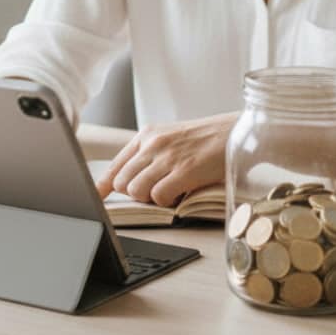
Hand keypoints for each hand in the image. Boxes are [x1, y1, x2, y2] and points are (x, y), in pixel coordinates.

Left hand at [95, 112, 237, 206]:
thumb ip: (149, 155)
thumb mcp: (172, 140)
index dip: (103, 185)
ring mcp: (167, 157)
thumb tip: (129, 180)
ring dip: (151, 198)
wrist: (238, 132)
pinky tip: (181, 193)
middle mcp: (153, 144)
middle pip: (121, 182)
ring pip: (135, 191)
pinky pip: (159, 197)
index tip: (96, 197)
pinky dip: (168, 202)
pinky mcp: (184, 170)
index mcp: (147, 135)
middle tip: (155, 191)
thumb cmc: (207, 139)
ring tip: (169, 191)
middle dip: (134, 194)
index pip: (114, 165)